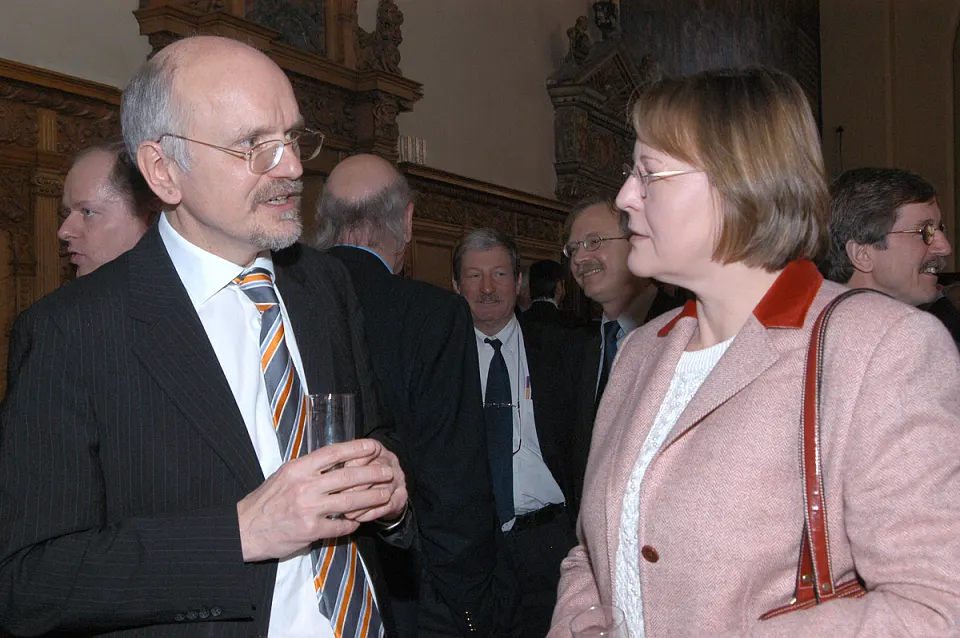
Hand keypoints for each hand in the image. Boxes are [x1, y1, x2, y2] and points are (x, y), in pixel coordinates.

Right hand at [237, 439, 393, 561]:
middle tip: (388, 472)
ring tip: (386, 495)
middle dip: (373, 474)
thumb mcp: (285, 474)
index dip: (356, 448)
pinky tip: (360, 521)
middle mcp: (305, 486)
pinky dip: (353, 524)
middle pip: (348, 477)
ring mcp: (308, 509)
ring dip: (372, 498)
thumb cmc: (267, 500)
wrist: (245, 529)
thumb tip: (335, 459)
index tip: (374, 446)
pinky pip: (340, 526)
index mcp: (299, 468)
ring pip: (350, 502)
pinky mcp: (310, 530)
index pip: (333, 453)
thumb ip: (309, 468)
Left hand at [342, 442, 407, 523]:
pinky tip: (357, 518)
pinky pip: (387, 506)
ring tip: (346, 513)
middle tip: (338, 497)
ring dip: (362, 503)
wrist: (384, 493)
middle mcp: (390, 462)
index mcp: (376, 450)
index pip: (370, 449)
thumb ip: (340, 465)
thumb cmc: (359, 478)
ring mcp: (398, 480)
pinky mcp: (401, 498)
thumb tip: (324, 473)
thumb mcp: (350, 466)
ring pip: (382, 490)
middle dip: (357, 485)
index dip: (356, 459)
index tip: (341, 471)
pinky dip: (371, 513)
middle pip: (377, 470)